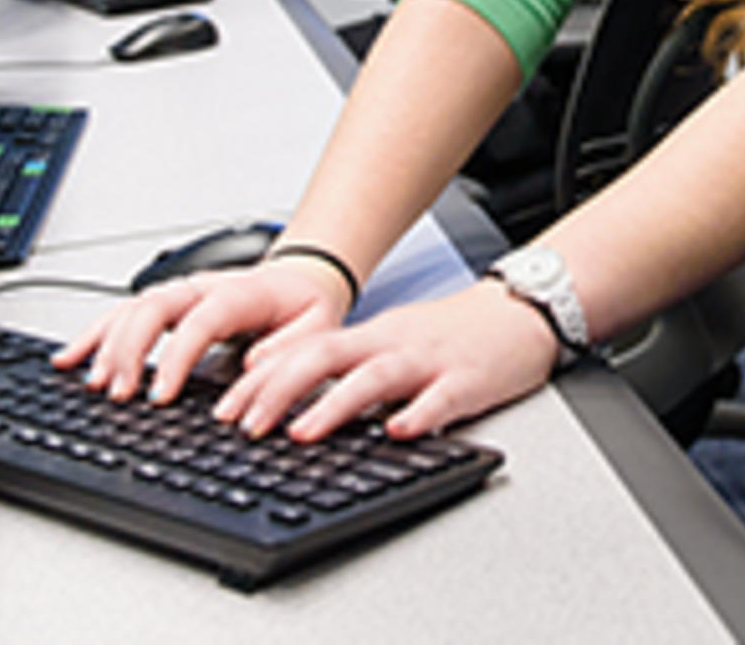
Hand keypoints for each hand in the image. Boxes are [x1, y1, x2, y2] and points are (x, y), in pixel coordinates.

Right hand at [54, 256, 349, 404]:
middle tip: (120, 394)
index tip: (161, 395)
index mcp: (240, 292)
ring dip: (107, 345)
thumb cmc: (304, 306)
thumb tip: (252, 367)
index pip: (200, 321)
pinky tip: (71, 359)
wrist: (301, 279)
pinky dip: (93, 335)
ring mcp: (179, 293)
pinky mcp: (164, 305)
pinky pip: (121, 314)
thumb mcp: (317, 327)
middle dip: (130, 350)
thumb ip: (290, 348)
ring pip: (130, 308)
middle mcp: (202, 287)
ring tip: (93, 383)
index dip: (177, 357)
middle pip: (153, 307)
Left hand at [213, 279, 559, 442]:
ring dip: (334, 406)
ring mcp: (429, 361)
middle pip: (326, 357)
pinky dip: (418, 415)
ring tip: (302, 432)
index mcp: (370, 336)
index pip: (302, 350)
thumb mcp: (392, 343)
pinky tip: (398, 432)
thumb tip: (288, 395)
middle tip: (246, 424)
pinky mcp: (468, 381)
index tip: (225, 408)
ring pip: (374, 377)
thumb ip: (347, 366)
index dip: (260, 378)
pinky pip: (441, 398)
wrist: (520, 312)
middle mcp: (392, 343)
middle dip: (279, 390)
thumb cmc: (453, 334)